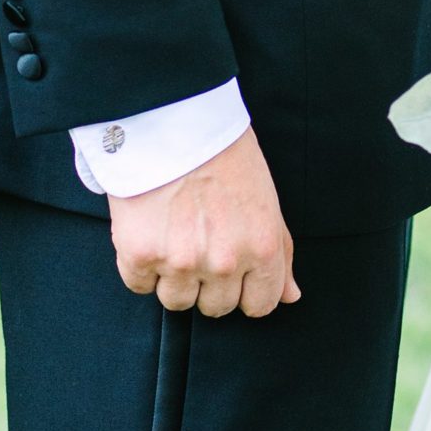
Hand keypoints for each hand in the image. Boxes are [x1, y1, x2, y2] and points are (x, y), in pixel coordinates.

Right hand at [110, 125, 298, 318]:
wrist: (175, 122)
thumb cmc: (226, 156)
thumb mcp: (266, 200)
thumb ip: (280, 252)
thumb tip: (290, 297)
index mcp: (262, 248)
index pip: (259, 306)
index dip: (245, 290)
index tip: (234, 272)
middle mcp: (225, 262)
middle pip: (216, 308)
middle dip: (210, 283)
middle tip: (202, 242)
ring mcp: (181, 262)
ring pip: (177, 302)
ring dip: (175, 277)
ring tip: (175, 235)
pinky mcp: (140, 256)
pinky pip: (140, 285)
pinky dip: (142, 266)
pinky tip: (151, 231)